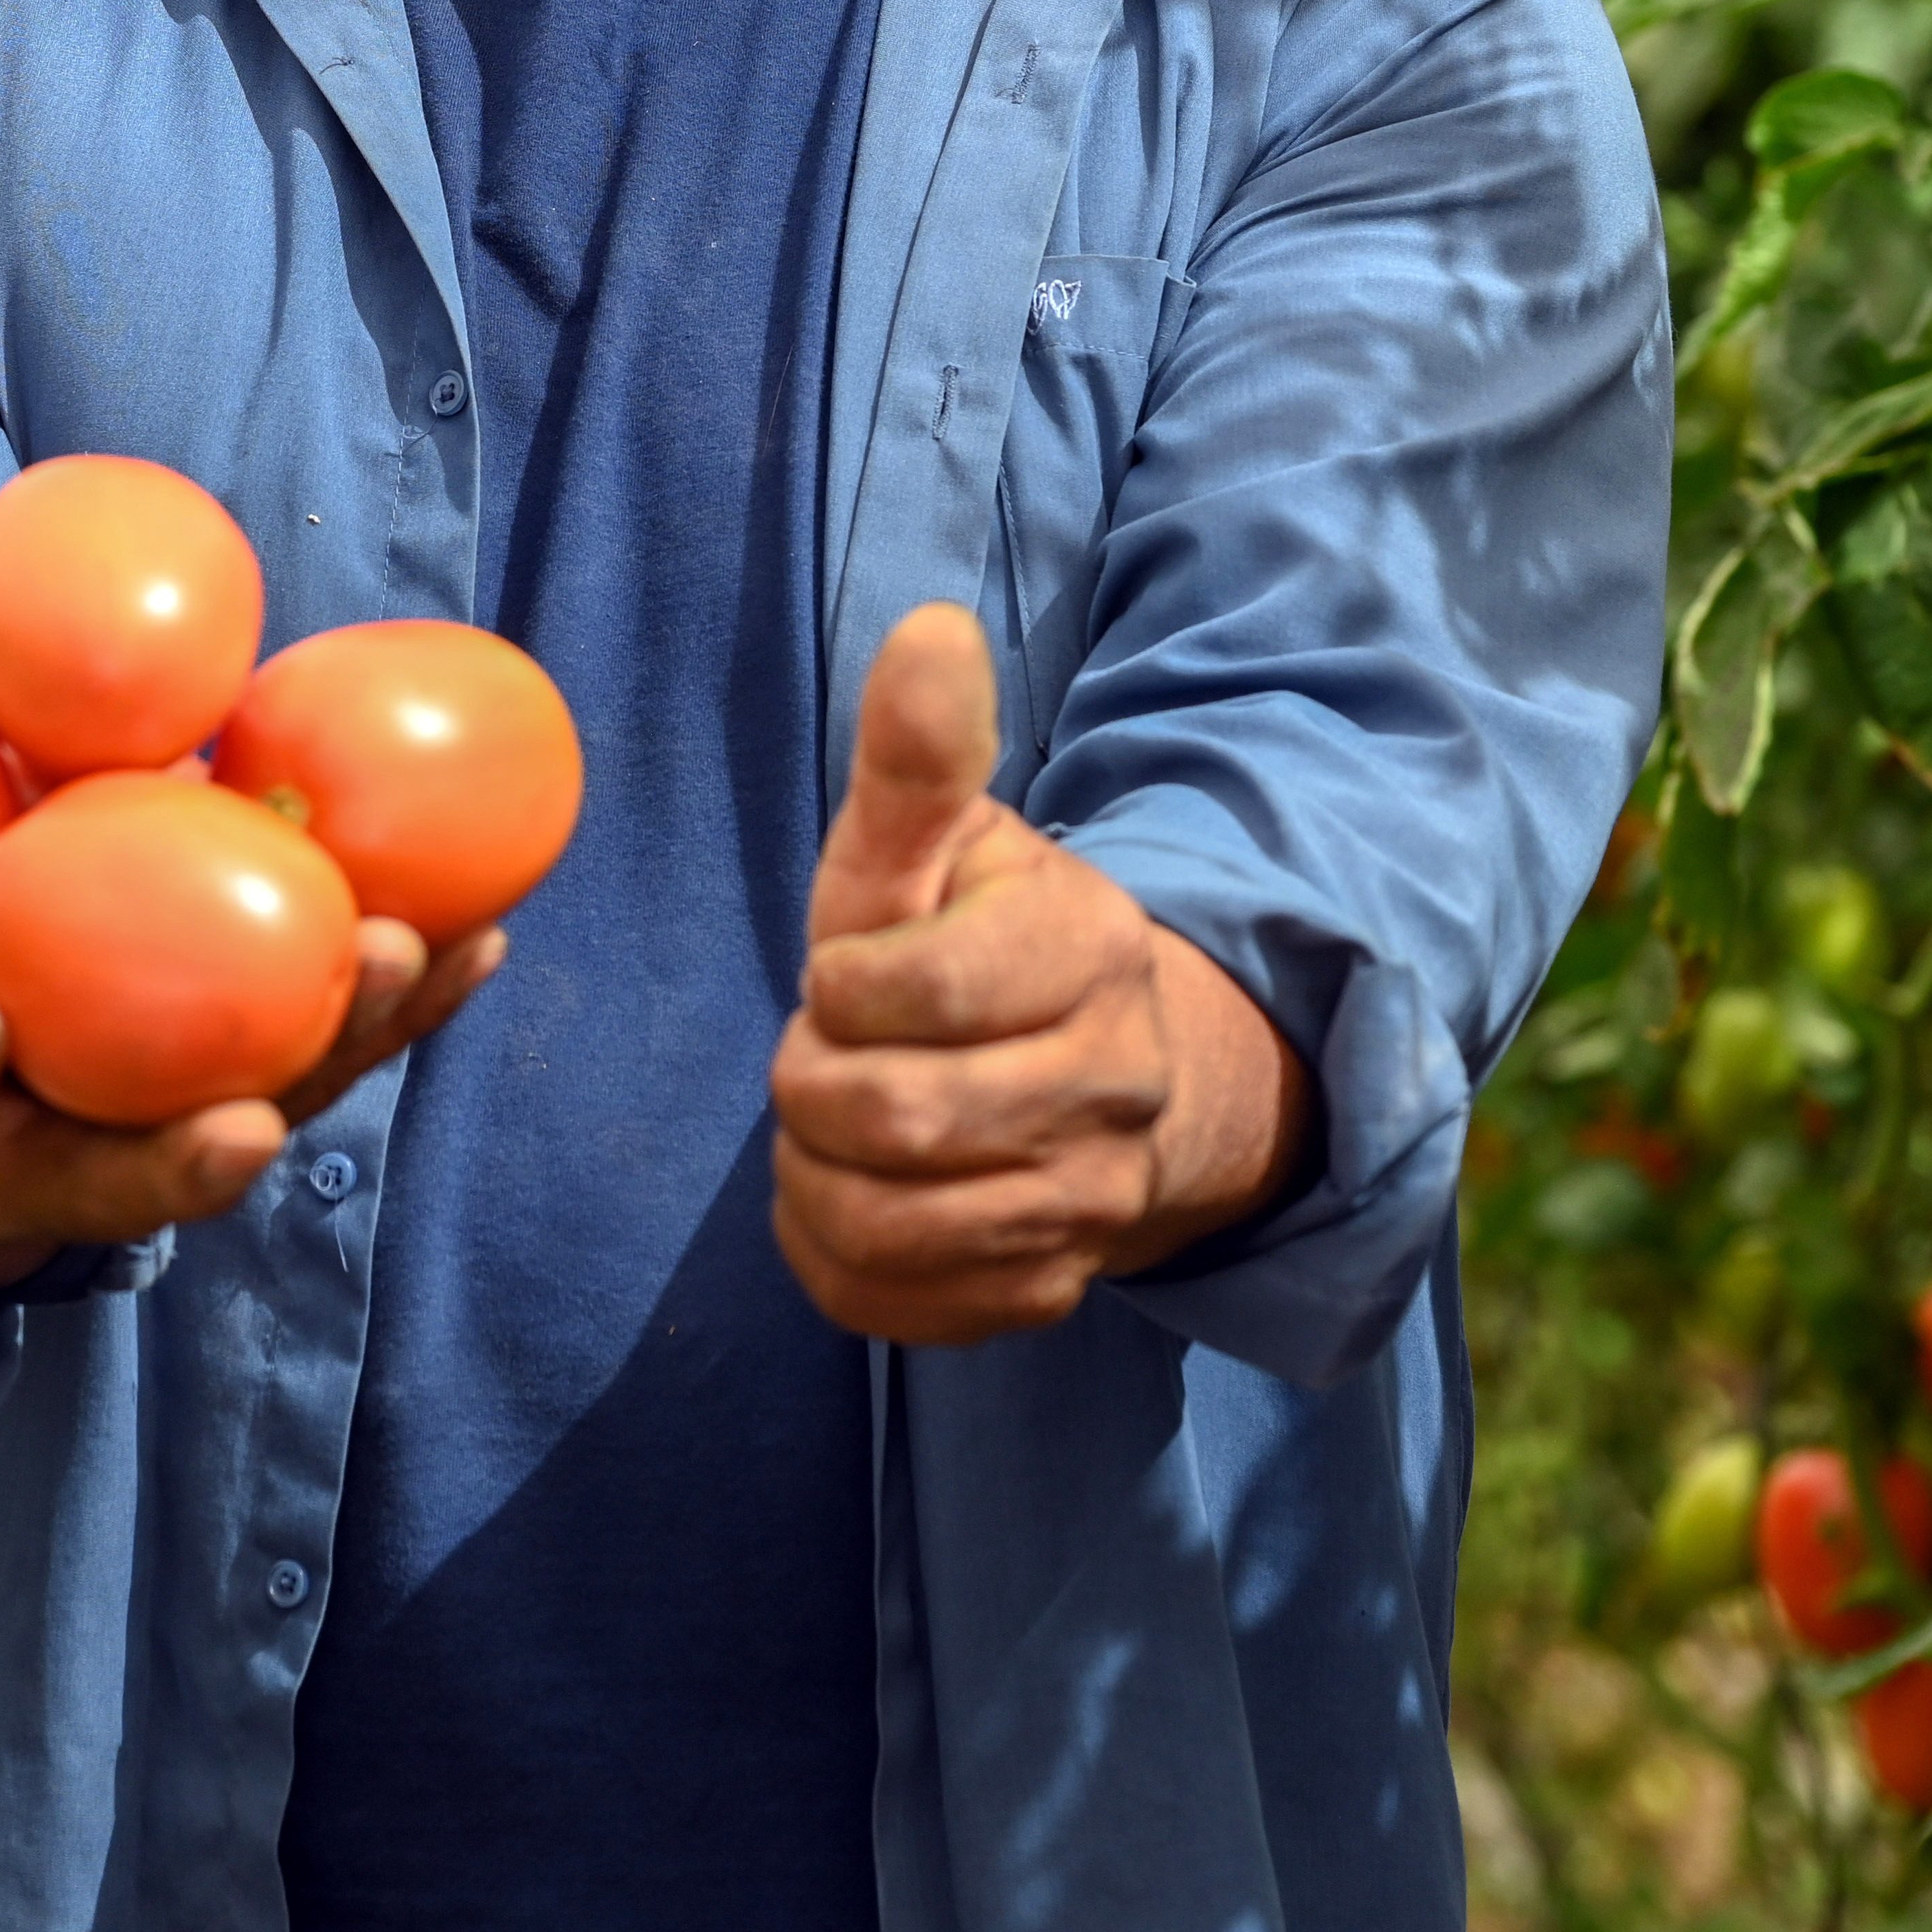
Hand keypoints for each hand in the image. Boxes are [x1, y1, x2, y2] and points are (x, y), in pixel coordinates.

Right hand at [0, 752, 506, 1294]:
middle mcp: (41, 1158)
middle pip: (123, 1164)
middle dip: (191, 1147)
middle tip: (254, 1109)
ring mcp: (154, 1137)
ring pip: (256, 1114)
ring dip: (337, 1051)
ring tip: (409, 960)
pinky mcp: (252, 1093)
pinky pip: (334, 1058)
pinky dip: (403, 1008)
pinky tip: (482, 936)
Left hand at [766, 606, 1315, 1344]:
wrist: (1081, 1073)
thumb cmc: (969, 938)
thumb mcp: (932, 843)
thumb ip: (918, 753)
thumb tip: (929, 629)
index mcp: (1090, 947)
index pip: (910, 991)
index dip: (838, 987)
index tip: (849, 973)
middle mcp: (1119, 1081)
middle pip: (894, 1119)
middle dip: (812, 1087)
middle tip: (823, 1058)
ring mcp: (1095, 1198)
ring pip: (884, 1224)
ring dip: (814, 1173)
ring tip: (835, 1124)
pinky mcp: (1049, 1289)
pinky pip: (891, 1302)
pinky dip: (832, 1252)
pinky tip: (852, 1192)